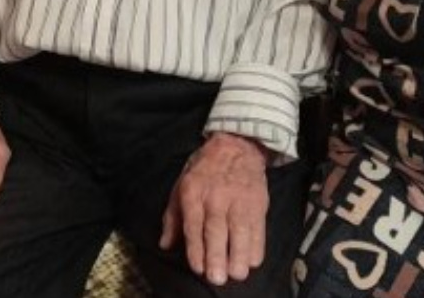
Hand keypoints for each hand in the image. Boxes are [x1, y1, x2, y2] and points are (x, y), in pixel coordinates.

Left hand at [160, 132, 270, 286]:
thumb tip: (165, 244)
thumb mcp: (181, 186)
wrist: (236, 146)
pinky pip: (258, 228)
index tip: (198, 268)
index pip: (194, 225)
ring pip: (239, 231)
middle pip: (216, 230)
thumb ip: (172, 218)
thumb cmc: (204, 170)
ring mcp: (239, 200)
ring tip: (237, 274)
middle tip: (217, 277)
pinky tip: (252, 261)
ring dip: (239, 255)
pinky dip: (256, 246)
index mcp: (193, 193)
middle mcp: (216, 197)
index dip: (196, 248)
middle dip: (217, 256)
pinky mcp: (258, 203)